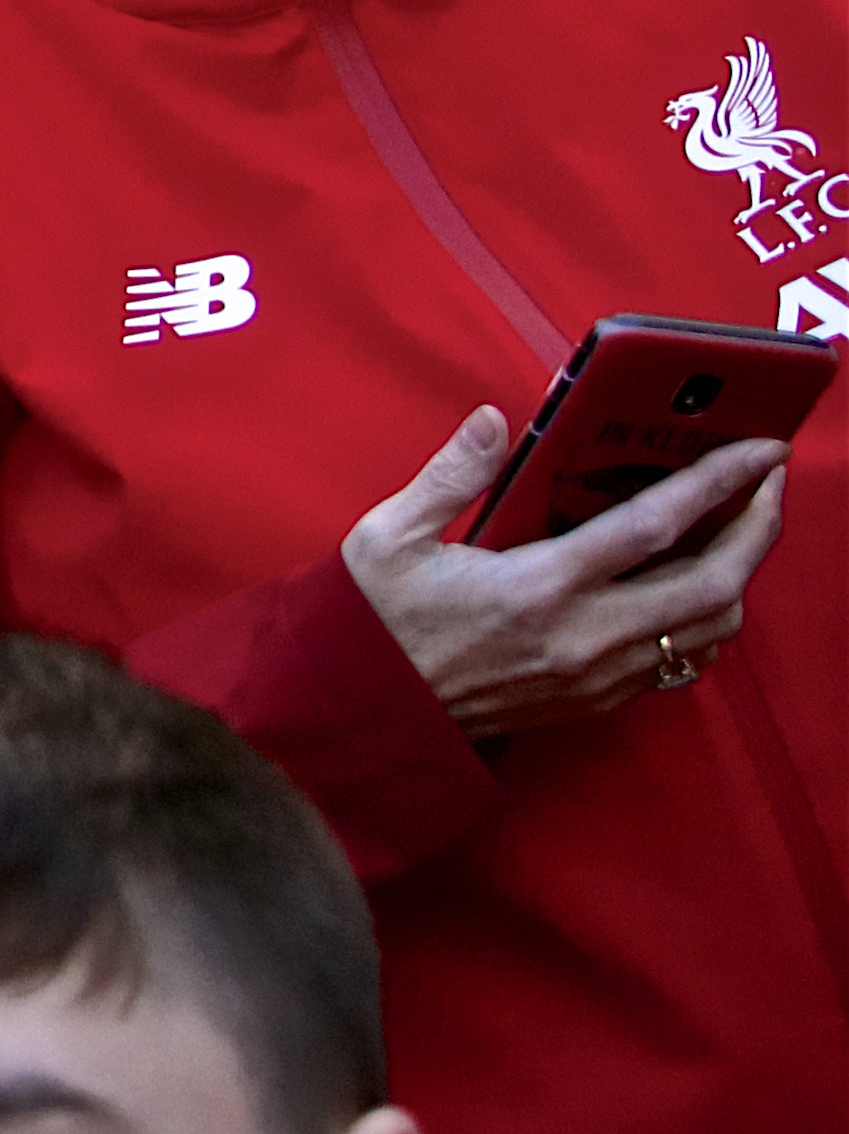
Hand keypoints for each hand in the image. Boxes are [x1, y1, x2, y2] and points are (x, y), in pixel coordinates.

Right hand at [342, 419, 784, 744]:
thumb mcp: (388, 537)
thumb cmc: (374, 622)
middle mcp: (582, 636)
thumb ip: (450, 475)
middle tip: (767, 484)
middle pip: (713, 584)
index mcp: (535, 587)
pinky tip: (692, 585)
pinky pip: (683, 659)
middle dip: (758, 528)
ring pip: (711, 627)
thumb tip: (495, 420)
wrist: (365, 713)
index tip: (759, 450)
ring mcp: (597, 675)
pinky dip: (707, 617)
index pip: (654, 526)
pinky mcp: (599, 700)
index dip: (719, 482)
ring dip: (739, 575)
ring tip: (735, 529)